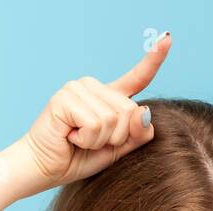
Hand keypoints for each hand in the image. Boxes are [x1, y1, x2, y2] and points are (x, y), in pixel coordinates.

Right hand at [17, 33, 170, 192]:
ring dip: (100, 140)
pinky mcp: (65, 97)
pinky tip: (71, 137)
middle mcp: (93, 86)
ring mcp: (78, 88)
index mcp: (109, 97)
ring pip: (113, 119)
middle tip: (92, 142)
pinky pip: (95, 124)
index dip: (154, 60)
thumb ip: (137, 134)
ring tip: (79, 139)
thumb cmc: (79, 158)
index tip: (167, 39)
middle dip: (117, 137)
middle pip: (130, 111)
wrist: (46, 169)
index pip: (137, 78)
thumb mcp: (119, 149)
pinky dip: (87, 139)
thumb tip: (144, 111)